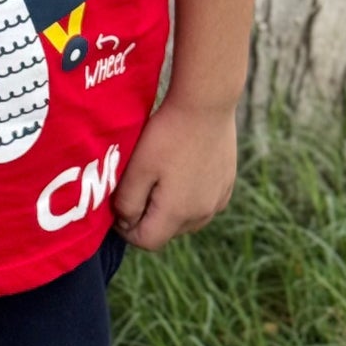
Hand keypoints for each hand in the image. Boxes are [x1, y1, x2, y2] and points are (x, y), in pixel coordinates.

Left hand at [112, 97, 237, 250]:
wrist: (206, 103)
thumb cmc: (167, 134)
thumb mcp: (137, 168)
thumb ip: (127, 202)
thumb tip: (126, 222)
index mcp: (178, 214)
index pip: (147, 242)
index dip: (127, 229)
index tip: (119, 205)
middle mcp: (202, 214)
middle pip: (167, 231)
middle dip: (148, 217)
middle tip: (138, 185)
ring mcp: (218, 200)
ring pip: (187, 219)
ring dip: (170, 208)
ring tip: (160, 176)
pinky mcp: (227, 184)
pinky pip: (203, 203)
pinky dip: (190, 195)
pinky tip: (182, 169)